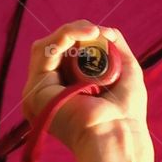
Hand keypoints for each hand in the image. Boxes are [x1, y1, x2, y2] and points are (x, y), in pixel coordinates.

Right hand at [22, 20, 147, 155]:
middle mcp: (52, 90)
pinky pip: (45, 52)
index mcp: (70, 88)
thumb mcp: (126, 70)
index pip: (66, 53)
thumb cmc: (126, 109)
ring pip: (47, 46)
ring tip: (92, 32)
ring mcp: (41, 91)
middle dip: (75, 32)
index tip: (103, 34)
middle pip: (54, 48)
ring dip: (70, 32)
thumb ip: (114, 46)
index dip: (81, 37)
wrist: (117, 131)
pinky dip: (64, 38)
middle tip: (96, 31)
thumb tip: (103, 29)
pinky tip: (83, 34)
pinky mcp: (35, 90)